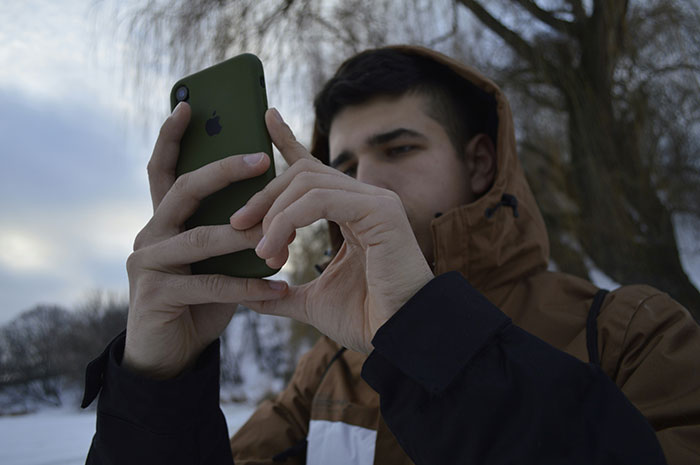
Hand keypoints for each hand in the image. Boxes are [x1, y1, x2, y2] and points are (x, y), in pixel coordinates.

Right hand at [123, 102, 288, 378]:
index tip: (189, 104)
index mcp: (164, 220)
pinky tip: (279, 290)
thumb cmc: (200, 300)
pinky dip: (248, 286)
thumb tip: (270, 195)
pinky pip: (210, 285)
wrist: (170, 353)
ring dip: (243, 235)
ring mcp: (146, 264)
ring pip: (199, 238)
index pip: (164, 169)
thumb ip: (230, 228)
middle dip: (222, 171)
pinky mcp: (154, 295)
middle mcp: (149, 234)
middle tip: (261, 158)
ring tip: (279, 234)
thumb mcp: (216, 258)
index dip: (172, 136)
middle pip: (183, 190)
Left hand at [230, 109, 433, 353]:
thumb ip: (283, 293)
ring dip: (274, 214)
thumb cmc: (367, 318)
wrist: (400, 339)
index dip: (288, 142)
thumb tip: (249, 296)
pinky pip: (321, 199)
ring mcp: (376, 201)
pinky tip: (274, 246)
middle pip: (302, 172)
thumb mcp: (313, 302)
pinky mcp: (380, 211)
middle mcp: (366, 199)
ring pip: (308, 181)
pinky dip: (289, 219)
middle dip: (264, 196)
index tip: (265, 119)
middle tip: (239, 227)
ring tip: (261, 251)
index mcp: (353, 212)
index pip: (315, 168)